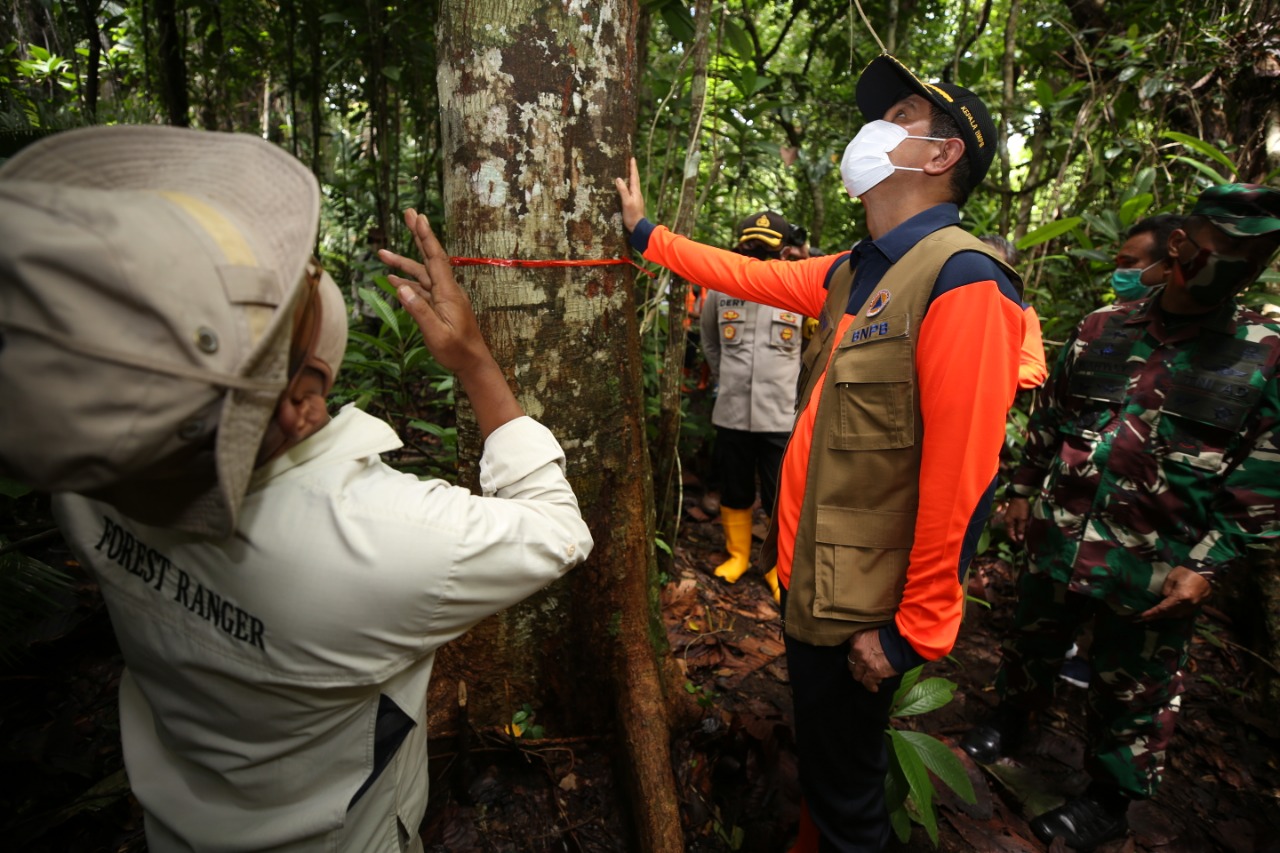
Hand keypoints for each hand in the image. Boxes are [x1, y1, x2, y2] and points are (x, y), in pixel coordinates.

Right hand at [379, 209, 488, 374]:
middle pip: (429, 258)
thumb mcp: (436, 334)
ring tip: (382, 253)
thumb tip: (400, 288)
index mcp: (447, 293)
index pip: (435, 258)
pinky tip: (393, 281)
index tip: (419, 217)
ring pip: (421, 275)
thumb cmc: (456, 351)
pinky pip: (421, 290)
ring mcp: (443, 298)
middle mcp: (446, 291)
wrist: (472, 363)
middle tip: (409, 213)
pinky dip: (407, 284)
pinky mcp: (440, 307)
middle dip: (418, 236)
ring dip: (403, 264)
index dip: (426, 237)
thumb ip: (419, 311)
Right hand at [614, 156, 645, 232]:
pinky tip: (628, 187)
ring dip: (632, 177)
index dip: (633, 167)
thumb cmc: (632, 215)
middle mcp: (637, 193)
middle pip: (635, 179)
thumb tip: (618, 179)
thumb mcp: (626, 202)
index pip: (634, 177)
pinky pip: (632, 189)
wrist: (637, 226)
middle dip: (633, 170)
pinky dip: (630, 184)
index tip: (633, 158)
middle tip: (632, 162)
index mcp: (635, 191)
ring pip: (634, 184)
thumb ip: (623, 191)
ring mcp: (636, 198)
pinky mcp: (634, 202)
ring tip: (630, 171)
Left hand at [846, 629, 896, 692]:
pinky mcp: (873, 673)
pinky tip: (874, 688)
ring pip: (857, 675)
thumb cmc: (892, 635)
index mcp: (857, 639)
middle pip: (852, 663)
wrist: (902, 642)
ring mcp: (864, 663)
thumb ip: (868, 641)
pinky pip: (868, 683)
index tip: (859, 659)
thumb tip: (869, 648)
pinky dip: (871, 686)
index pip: (851, 650)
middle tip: (862, 669)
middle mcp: (858, 651)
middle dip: (857, 667)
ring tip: (869, 679)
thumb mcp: (875, 633)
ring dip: (863, 677)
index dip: (856, 656)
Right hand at [1005, 497, 1029, 543]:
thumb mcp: (1022, 519)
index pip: (1010, 534)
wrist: (1019, 495)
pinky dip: (1020, 526)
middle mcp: (1007, 521)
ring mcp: (1010, 517)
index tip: (1021, 544)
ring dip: (1020, 531)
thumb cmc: (1021, 508)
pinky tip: (1026, 527)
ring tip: (1026, 534)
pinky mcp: (1013, 514)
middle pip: (1012, 531)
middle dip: (1018, 536)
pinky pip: (1016, 522)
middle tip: (1025, 540)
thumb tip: (1020, 538)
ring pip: (1015, 527)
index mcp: (1008, 522)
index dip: (1015, 540)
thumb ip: (1021, 529)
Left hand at [1138, 566, 1210, 621]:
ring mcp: (1195, 606)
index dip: (1153, 613)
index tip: (1143, 616)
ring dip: (1167, 615)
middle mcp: (1188, 605)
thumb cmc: (1186, 571)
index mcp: (1181, 597)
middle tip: (1147, 618)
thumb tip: (1163, 599)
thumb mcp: (1171, 579)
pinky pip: (1186, 612)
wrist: (1205, 570)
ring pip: (1179, 615)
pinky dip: (1177, 613)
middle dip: (1158, 616)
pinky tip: (1170, 612)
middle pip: (1171, 614)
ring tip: (1156, 615)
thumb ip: (1166, 591)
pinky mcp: (1199, 605)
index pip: (1163, 608)